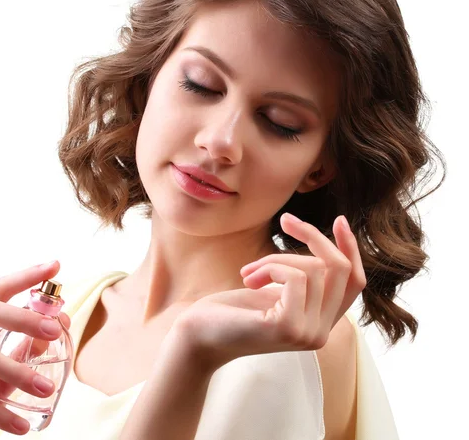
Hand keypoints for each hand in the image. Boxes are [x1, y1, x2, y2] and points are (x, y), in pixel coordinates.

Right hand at [0, 260, 70, 439]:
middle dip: (24, 317)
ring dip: (19, 372)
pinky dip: (0, 412)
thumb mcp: (0, 370)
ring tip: (47, 389)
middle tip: (55, 331)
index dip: (25, 276)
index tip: (54, 265)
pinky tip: (21, 425)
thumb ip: (25, 348)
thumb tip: (60, 324)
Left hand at [173, 213, 366, 370]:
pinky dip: (270, 267)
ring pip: (313, 268)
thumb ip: (304, 279)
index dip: (351, 249)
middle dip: (313, 236)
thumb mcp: (275, 290)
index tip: (339, 220)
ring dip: (275, 258)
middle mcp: (321, 333)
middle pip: (340, 270)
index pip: (354, 284)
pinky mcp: (289, 327)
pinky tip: (249, 279)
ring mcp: (308, 333)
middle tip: (286, 220)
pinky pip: (295, 276)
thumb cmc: (233, 310)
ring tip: (251, 271)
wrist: (198, 334)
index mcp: (321, 323)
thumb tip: (324, 244)